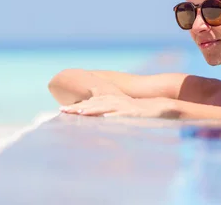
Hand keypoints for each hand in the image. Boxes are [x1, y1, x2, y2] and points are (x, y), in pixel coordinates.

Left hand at [60, 95, 177, 118]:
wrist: (159, 107)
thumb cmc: (138, 112)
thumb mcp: (120, 112)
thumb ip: (107, 114)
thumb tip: (95, 120)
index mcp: (110, 102)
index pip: (89, 103)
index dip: (75, 107)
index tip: (62, 110)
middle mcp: (114, 102)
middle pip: (92, 104)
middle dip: (77, 108)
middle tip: (63, 111)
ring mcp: (123, 106)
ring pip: (104, 107)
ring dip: (92, 109)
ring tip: (80, 112)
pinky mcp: (132, 112)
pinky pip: (120, 114)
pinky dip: (112, 115)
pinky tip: (104, 118)